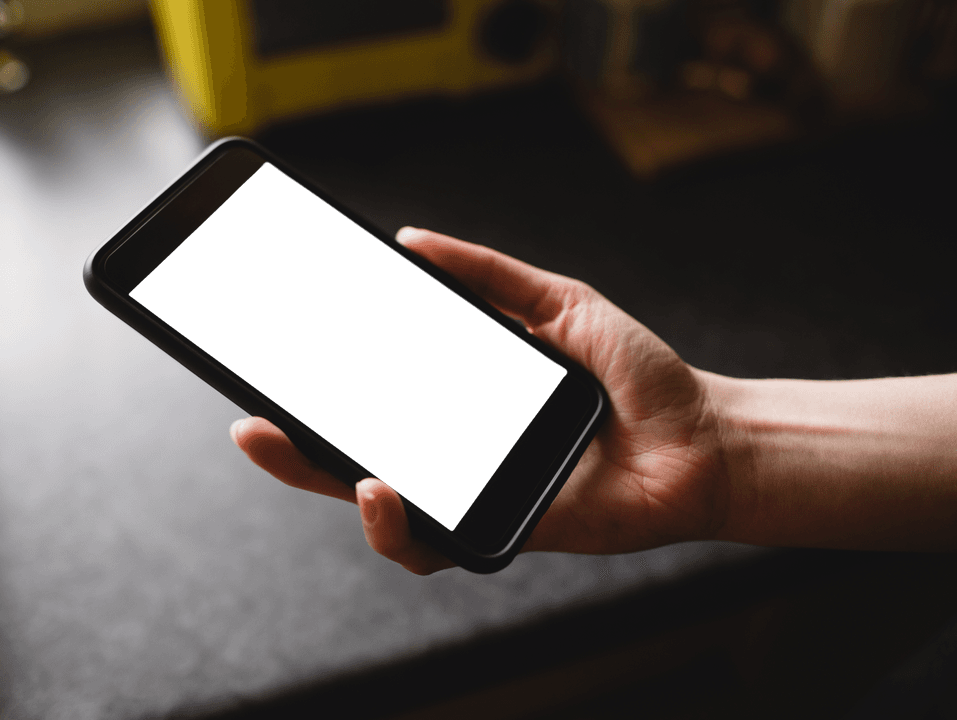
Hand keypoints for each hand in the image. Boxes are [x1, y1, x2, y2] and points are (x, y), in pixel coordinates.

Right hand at [231, 228, 727, 573]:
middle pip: (356, 455)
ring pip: (379, 510)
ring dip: (332, 488)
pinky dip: (397, 529)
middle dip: (294, 447)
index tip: (274, 360)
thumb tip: (411, 240)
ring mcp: (475, 493)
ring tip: (314, 453)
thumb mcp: (559, 302)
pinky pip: (433, 548)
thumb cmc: (637, 373)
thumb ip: (489, 273)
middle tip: (253, 424)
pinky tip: (383, 492)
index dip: (320, 385)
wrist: (703, 435)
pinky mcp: (501, 532)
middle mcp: (458, 448)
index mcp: (463, 396)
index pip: (376, 394)